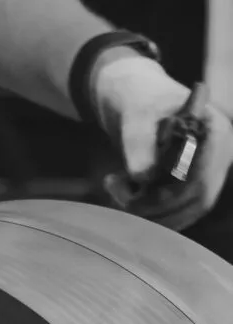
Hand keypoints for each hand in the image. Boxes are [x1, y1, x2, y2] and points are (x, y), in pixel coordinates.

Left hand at [93, 55, 232, 230]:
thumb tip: (143, 178)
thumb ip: (140, 145)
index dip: (168, 196)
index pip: (201, 179)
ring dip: (148, 212)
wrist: (138, 99)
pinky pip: (178, 210)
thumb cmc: (140, 102)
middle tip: (115, 192)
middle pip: (197, 200)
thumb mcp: (135, 118)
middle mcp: (220, 156)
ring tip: (115, 188)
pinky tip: (124, 193)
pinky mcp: (193, 184)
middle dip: (153, 207)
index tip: (133, 197)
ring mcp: (209, 172)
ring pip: (186, 211)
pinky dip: (150, 211)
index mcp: (215, 133)